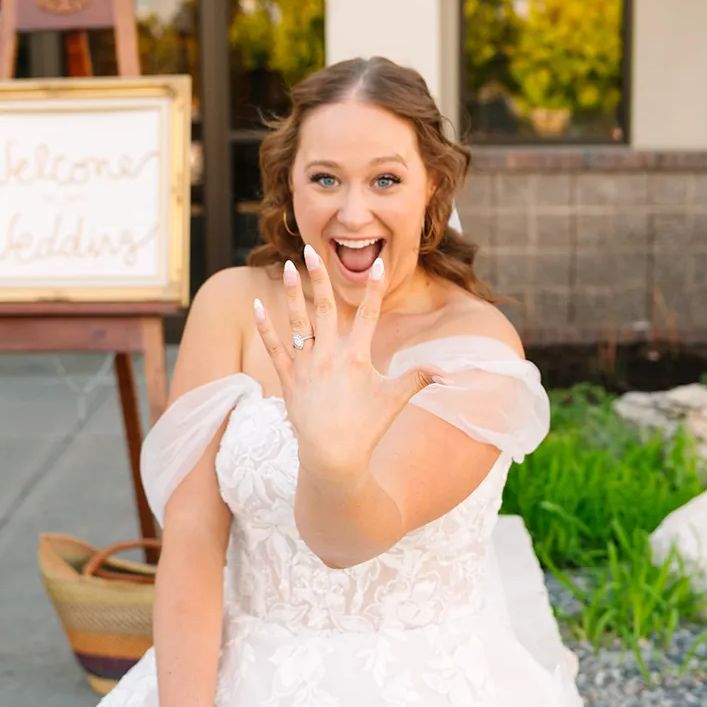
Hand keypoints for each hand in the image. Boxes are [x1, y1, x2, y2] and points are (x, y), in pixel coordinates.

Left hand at [253, 245, 441, 482]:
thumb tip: (450, 373)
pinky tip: (256, 306)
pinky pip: (274, 347)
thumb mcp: (395, 401)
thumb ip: (419, 379)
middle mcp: (329, 355)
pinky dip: (265, 327)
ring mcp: (306, 366)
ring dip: (292, 292)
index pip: (368, 313)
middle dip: (319, 276)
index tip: (377, 263)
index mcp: (357, 356)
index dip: (374, 288)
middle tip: (312, 249)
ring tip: (286, 266)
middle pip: (325, 307)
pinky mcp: (288, 379)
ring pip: (297, 321)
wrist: (333, 457)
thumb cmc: (366, 429)